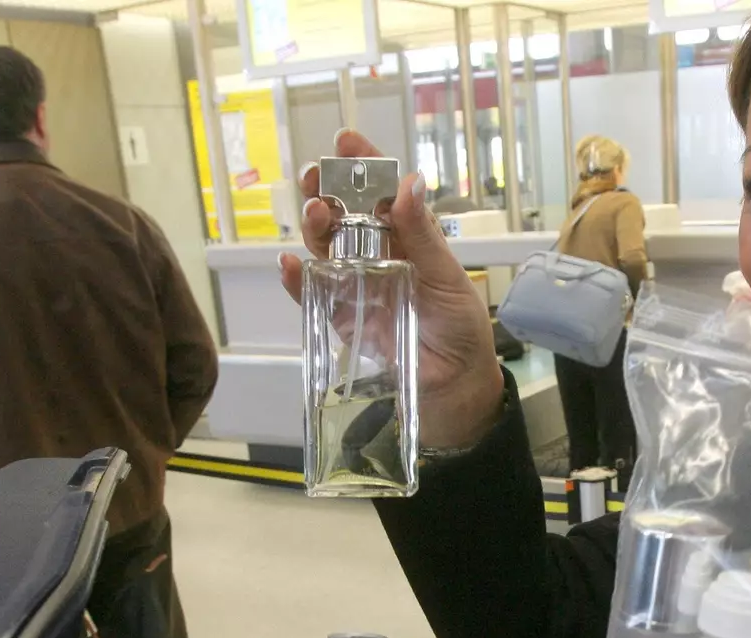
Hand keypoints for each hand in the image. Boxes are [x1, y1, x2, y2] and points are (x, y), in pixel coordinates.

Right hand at [279, 130, 503, 448]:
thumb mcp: (447, 277)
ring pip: (324, 248)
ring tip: (316, 215)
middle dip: (327, 190)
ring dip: (314, 228)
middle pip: (343, 214)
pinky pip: (313, 294)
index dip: (362, 165)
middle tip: (317, 177)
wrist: (454, 383)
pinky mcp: (341, 317)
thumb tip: (408, 183)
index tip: (346, 141)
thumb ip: (424, 234)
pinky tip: (291, 266)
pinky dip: (298, 280)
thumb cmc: (459, 326)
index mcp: (407, 236)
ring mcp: (356, 284)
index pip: (381, 192)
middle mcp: (376, 254)